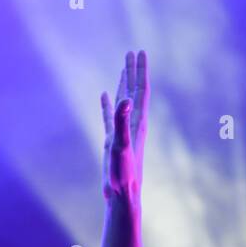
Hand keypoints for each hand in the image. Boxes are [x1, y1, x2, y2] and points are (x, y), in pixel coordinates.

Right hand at [101, 50, 148, 200]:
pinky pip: (109, 115)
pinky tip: (104, 95)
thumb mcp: (121, 145)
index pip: (140, 90)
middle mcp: (132, 123)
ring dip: (123, 83)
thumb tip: (125, 99)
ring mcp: (122, 130)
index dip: (140, 71)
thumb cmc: (124, 173)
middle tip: (132, 52)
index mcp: (137, 122)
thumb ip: (121, 122)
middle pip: (134, 91)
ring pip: (122, 100)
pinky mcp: (112, 139)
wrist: (122, 194)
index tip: (140, 52)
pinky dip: (107, 103)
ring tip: (123, 68)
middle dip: (133, 71)